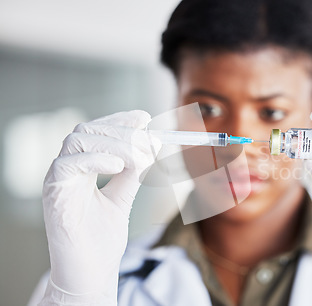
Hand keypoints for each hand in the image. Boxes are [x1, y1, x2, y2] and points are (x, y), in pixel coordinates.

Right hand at [40, 110, 159, 304]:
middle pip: (89, 129)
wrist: (91, 272)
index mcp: (83, 167)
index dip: (120, 119)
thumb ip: (133, 173)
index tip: (145, 118)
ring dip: (114, 142)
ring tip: (138, 158)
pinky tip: (118, 166)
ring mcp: (58, 180)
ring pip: (77, 140)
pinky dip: (95, 159)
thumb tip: (151, 144)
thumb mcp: (123, 198)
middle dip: (123, 131)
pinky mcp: (53, 194)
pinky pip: (67, 164)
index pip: (97, 130)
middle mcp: (68, 169)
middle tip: (148, 142)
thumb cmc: (102, 239)